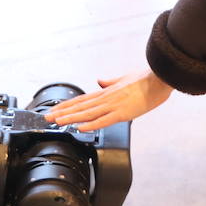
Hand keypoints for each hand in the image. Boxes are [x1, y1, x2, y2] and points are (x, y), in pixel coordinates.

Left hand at [45, 70, 172, 130]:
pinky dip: (91, 124)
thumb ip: (110, 81)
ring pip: (87, 113)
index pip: (82, 100)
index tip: (55, 110)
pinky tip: (80, 127)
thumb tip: (99, 80)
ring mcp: (113, 105)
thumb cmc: (145, 79)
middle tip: (47, 117)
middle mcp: (107, 98)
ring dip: (71, 118)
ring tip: (57, 121)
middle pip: (80, 106)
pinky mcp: (122, 113)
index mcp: (107, 92)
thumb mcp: (124, 78)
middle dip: (62, 112)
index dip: (67, 106)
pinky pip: (103, 120)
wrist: (159, 78)